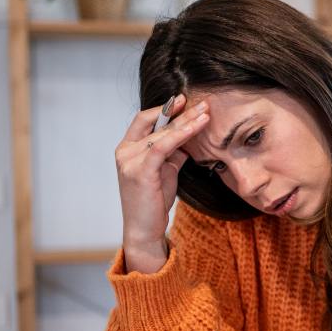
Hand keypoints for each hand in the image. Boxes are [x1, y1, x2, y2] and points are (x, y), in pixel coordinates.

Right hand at [114, 94, 209, 272]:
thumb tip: (190, 134)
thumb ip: (173, 151)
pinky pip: (163, 146)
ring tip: (206, 113)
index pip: (144, 119)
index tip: (185, 101)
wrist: (145, 229)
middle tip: (204, 103)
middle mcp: (125, 152)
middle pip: (156, 124)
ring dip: (186, 122)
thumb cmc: (154, 200)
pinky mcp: (140, 171)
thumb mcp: (165, 170)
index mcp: (128, 148)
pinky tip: (196, 128)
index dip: (164, 109)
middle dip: (182, 112)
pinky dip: (181, 134)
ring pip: (162, 134)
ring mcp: (129, 161)